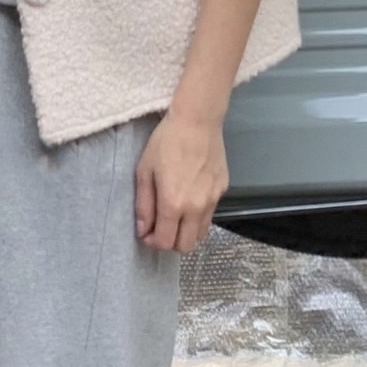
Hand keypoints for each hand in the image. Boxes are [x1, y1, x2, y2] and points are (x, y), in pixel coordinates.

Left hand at [135, 109, 228, 252]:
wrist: (197, 121)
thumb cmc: (166, 142)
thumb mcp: (145, 172)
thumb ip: (144, 205)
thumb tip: (143, 229)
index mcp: (174, 204)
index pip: (166, 242)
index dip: (153, 242)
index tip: (147, 233)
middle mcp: (196, 207)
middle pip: (186, 246)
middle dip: (171, 242)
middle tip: (160, 228)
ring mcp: (213, 200)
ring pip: (201, 234)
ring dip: (186, 232)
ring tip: (175, 216)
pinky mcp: (222, 190)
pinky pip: (210, 215)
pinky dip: (198, 216)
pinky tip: (189, 198)